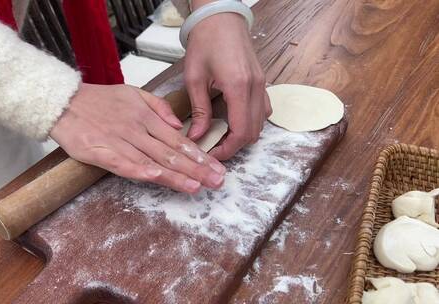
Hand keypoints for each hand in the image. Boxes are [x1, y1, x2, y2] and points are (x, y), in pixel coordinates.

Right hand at [50, 84, 225, 192]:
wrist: (63, 101)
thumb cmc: (99, 100)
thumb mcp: (133, 92)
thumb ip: (158, 107)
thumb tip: (180, 124)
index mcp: (146, 116)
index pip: (178, 140)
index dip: (198, 155)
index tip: (217, 167)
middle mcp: (137, 129)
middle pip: (171, 152)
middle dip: (196, 168)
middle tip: (217, 181)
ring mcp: (119, 141)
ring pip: (152, 159)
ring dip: (176, 175)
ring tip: (197, 186)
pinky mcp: (100, 151)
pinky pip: (123, 163)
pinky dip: (140, 171)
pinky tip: (157, 179)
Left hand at [184, 12, 271, 159]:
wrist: (220, 19)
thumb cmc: (205, 43)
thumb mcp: (194, 78)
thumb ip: (199, 110)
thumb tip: (196, 136)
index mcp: (238, 87)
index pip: (240, 131)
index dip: (227, 149)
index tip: (211, 154)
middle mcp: (255, 88)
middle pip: (253, 132)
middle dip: (234, 146)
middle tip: (214, 149)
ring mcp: (262, 85)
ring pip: (260, 124)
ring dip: (243, 135)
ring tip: (221, 137)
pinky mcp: (262, 82)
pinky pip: (263, 111)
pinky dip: (251, 122)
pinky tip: (233, 121)